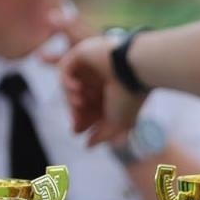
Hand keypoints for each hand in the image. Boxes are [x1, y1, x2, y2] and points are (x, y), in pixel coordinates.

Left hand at [50, 13, 148, 145]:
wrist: (135, 69)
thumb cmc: (129, 97)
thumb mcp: (117, 123)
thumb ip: (102, 136)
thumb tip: (88, 145)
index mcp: (111, 92)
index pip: (90, 108)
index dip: (81, 120)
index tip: (76, 131)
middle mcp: (101, 78)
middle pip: (78, 98)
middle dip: (74, 112)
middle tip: (76, 122)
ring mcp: (90, 65)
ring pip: (70, 85)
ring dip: (70, 98)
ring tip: (78, 104)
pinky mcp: (82, 53)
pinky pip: (64, 69)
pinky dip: (66, 82)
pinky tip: (76, 90)